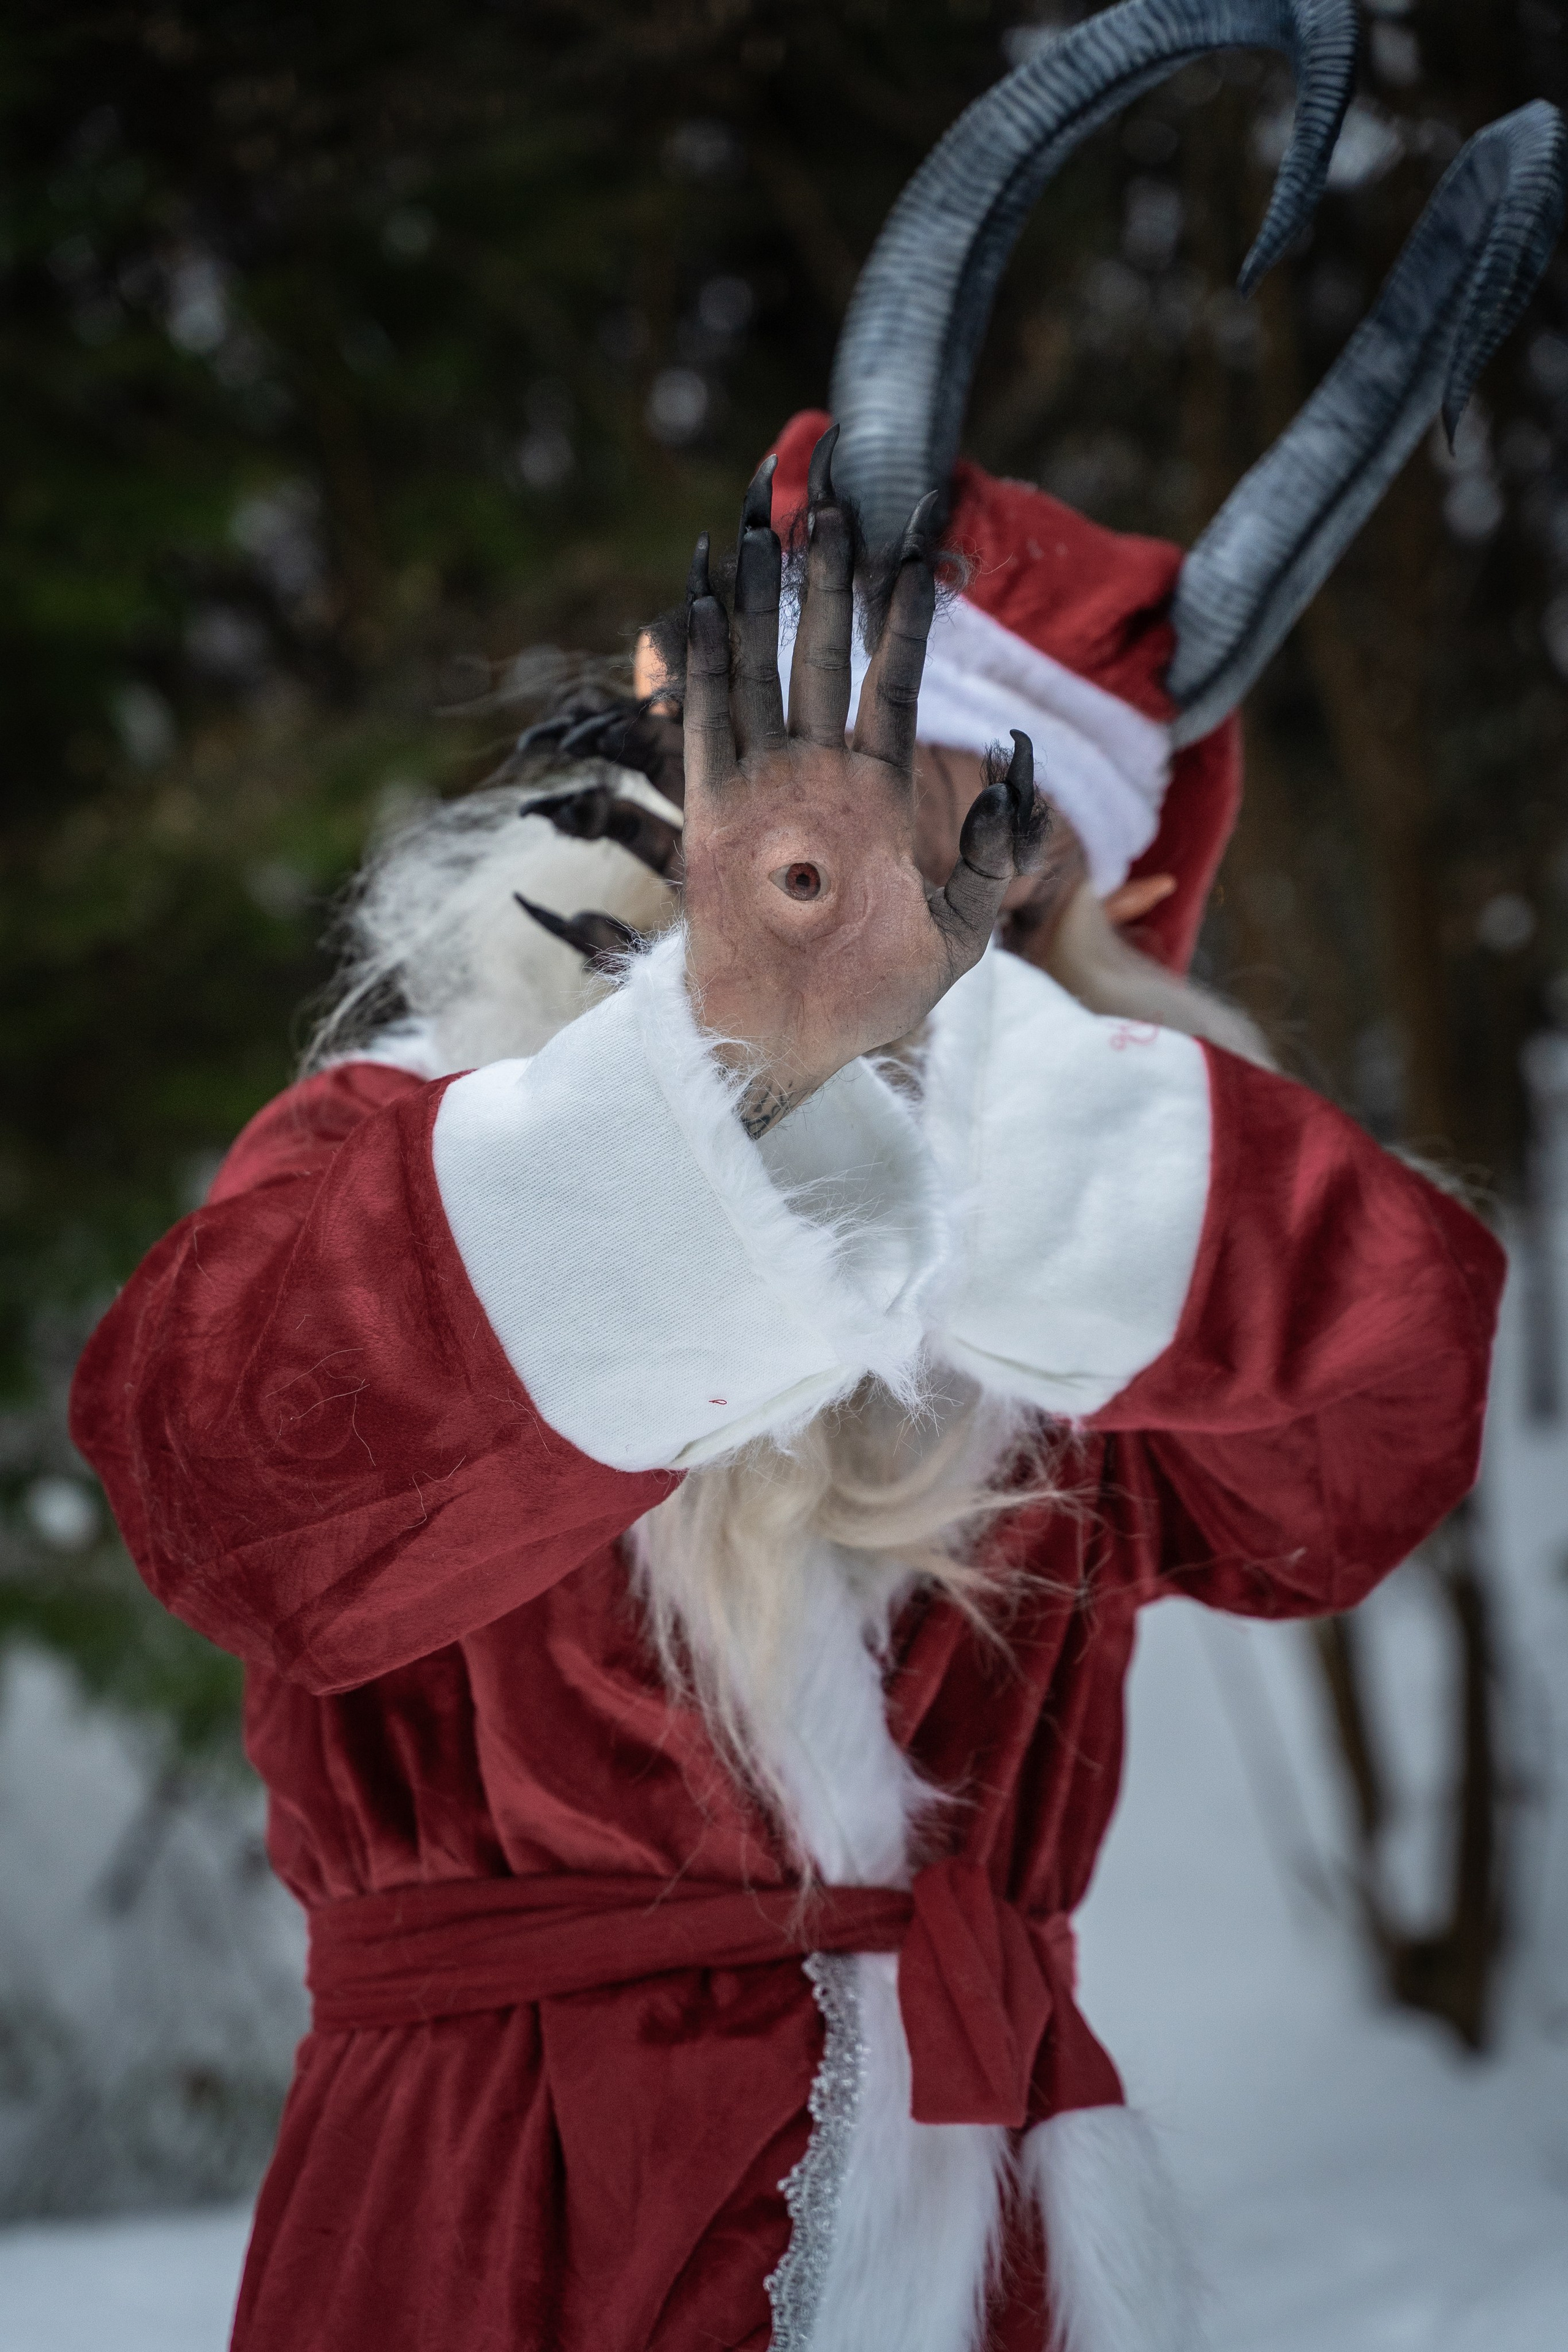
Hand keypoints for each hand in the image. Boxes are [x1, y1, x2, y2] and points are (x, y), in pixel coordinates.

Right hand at [682, 427, 1047, 1134]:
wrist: (793, 1044)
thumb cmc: (875, 997)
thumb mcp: (961, 931)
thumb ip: (988, 854)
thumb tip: (1008, 771)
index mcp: (878, 793)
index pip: (896, 681)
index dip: (909, 615)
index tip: (924, 549)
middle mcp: (818, 775)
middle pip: (827, 655)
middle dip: (834, 582)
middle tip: (842, 505)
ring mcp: (763, 787)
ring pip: (761, 669)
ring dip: (759, 600)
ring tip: (764, 524)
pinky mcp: (712, 812)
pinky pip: (705, 721)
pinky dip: (700, 662)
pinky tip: (700, 601)